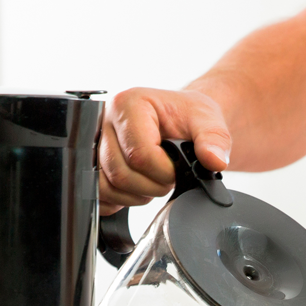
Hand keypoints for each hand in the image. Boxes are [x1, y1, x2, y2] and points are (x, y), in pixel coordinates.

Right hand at [99, 87, 231, 215]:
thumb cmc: (187, 117)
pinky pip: (98, 194)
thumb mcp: (208, 120)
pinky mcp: (90, 164)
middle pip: (120, 173)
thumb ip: (214, 139)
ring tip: (153, 181)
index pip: (139, 154)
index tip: (177, 170)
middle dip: (151, 186)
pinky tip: (137, 189)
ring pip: (106, 187)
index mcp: (128, 104)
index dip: (163, 172)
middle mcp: (104, 121)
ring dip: (135, 196)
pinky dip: (119, 201)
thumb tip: (215, 161)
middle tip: (168, 178)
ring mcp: (93, 144)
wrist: (178, 121)